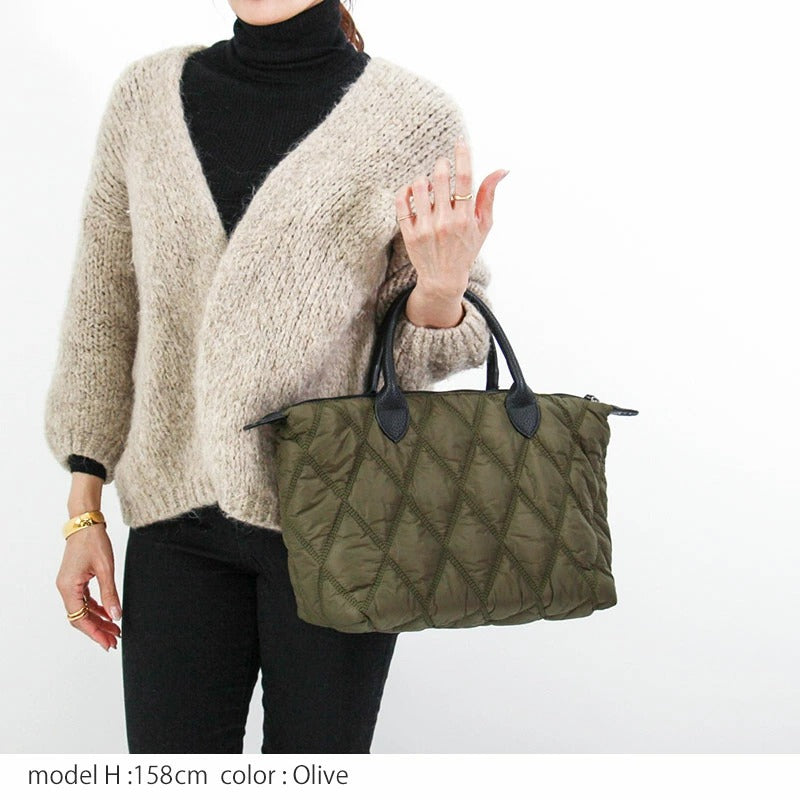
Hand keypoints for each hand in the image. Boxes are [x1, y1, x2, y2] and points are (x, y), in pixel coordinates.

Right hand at [56, 522, 121, 651]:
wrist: (86, 523)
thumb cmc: (94, 541)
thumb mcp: (106, 568)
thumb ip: (110, 594)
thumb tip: (116, 616)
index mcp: (68, 587)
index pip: (79, 618)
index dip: (94, 632)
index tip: (108, 642)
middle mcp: (65, 588)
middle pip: (79, 617)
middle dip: (97, 629)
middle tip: (114, 640)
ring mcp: (69, 584)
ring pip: (82, 610)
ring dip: (97, 620)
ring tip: (115, 630)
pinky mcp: (74, 580)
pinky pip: (84, 600)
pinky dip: (95, 608)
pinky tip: (108, 614)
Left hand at [395, 136, 507, 301]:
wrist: (443, 279)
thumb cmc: (466, 249)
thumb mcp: (483, 226)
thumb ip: (489, 196)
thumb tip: (501, 169)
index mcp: (466, 218)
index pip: (465, 179)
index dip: (463, 155)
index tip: (460, 141)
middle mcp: (445, 222)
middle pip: (441, 179)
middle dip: (442, 165)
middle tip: (443, 166)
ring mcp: (424, 228)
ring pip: (419, 187)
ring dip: (424, 178)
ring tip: (429, 184)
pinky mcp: (408, 233)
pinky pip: (401, 202)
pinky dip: (406, 191)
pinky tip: (413, 192)